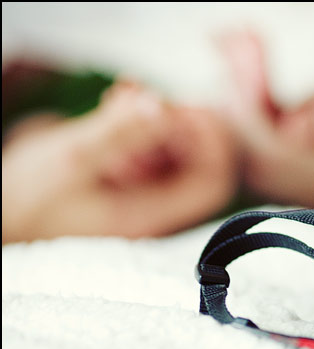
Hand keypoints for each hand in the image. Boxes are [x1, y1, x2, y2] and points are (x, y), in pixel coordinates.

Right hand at [2, 82, 236, 241]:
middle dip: (181, 123)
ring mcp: (138, 196)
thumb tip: (160, 105)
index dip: (211, 142)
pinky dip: (139, 122)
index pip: (211, 182)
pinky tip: (118, 99)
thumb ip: (120, 131)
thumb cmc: (26, 200)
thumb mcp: (73, 157)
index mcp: (148, 216)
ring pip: (171, 153)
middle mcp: (151, 210)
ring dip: (158, 117)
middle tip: (152, 96)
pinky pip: (147, 150)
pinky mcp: (122, 182)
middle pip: (197, 164)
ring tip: (125, 91)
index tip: (186, 109)